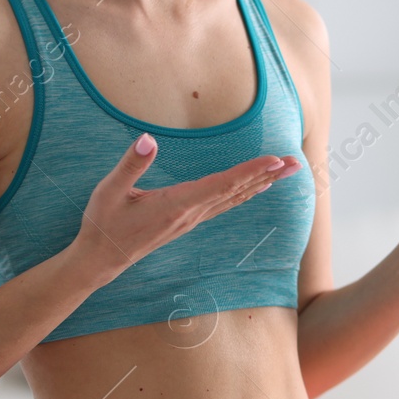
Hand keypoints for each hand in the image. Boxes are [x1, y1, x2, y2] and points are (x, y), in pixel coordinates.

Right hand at [69, 132, 301, 284]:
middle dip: (268, 175)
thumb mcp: (110, 191)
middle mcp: (191, 213)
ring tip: (285, 171)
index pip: (222, 183)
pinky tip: (255, 188)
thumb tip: (147, 139)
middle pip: (237, 191)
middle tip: (297, 162)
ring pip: (234, 198)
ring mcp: (191, 220)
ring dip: (261, 183)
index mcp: (177, 203)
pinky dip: (244, 192)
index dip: (250, 171)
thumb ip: (130, 165)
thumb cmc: (103, 223)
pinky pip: (224, 205)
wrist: (100, 259)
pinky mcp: (187, 221)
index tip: (275, 160)